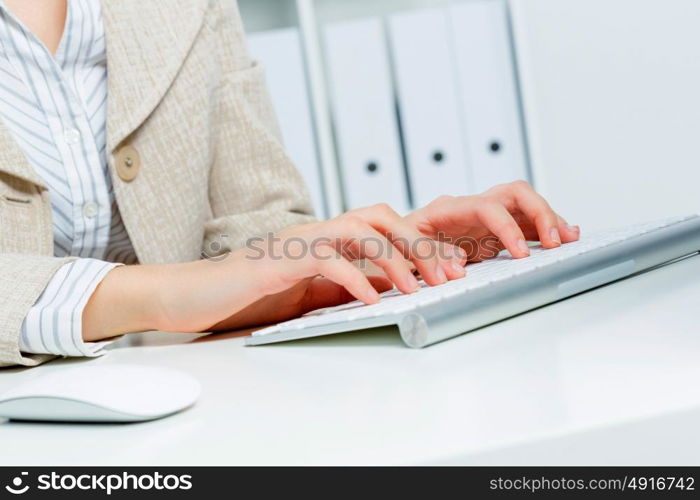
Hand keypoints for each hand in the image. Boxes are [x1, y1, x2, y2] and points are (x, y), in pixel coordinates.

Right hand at [83, 204, 467, 339]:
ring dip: (395, 259)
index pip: (384, 227)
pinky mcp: (277, 260)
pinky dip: (353, 277)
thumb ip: (343, 284)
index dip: (422, 243)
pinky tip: (371, 299)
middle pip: (381, 217)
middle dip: (420, 244)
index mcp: (327, 238)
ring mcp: (297, 242)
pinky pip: (324, 259)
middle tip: (449, 274)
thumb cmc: (251, 294)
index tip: (453, 268)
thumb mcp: (309, 292)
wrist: (194, 294)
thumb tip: (386, 292)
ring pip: (359, 231)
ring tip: (418, 288)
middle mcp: (316, 232)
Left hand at [405, 181, 579, 260]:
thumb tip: (455, 265)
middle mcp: (470, 207)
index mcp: (447, 210)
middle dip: (539, 213)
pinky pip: (525, 223)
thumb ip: (426, 257)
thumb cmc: (394, 247)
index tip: (521, 253)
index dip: (508, 228)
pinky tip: (563, 238)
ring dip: (549, 219)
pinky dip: (544, 230)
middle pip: (514, 194)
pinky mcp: (492, 231)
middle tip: (555, 241)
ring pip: (525, 206)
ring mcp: (483, 217)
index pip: (487, 207)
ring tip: (570, 238)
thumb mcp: (402, 253)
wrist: (392, 249)